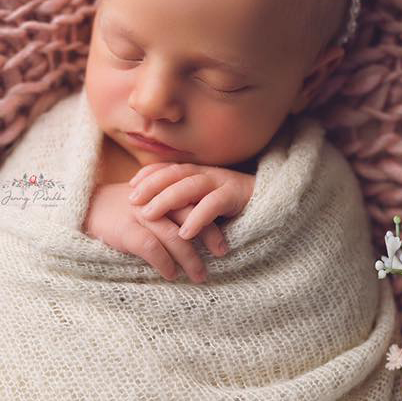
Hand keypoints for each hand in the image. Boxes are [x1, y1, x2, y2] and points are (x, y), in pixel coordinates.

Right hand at [83, 182, 228, 282]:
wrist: (83, 208)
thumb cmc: (118, 209)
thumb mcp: (146, 201)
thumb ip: (168, 209)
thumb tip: (195, 232)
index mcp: (162, 190)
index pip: (194, 203)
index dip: (212, 221)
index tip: (223, 240)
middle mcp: (155, 199)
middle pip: (190, 217)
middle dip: (209, 237)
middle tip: (221, 255)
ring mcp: (141, 214)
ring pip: (175, 237)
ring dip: (190, 259)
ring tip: (199, 275)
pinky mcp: (126, 229)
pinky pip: (152, 248)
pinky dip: (164, 263)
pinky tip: (171, 275)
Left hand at [128, 162, 255, 242]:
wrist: (271, 204)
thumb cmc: (232, 207)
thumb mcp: (205, 201)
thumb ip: (186, 202)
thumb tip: (156, 211)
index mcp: (199, 172)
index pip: (169, 168)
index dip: (149, 174)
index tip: (130, 186)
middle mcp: (208, 173)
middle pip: (175, 174)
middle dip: (151, 185)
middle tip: (132, 201)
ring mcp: (223, 182)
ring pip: (190, 186)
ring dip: (167, 200)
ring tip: (149, 215)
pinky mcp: (236, 196)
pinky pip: (214, 205)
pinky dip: (198, 217)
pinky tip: (184, 232)